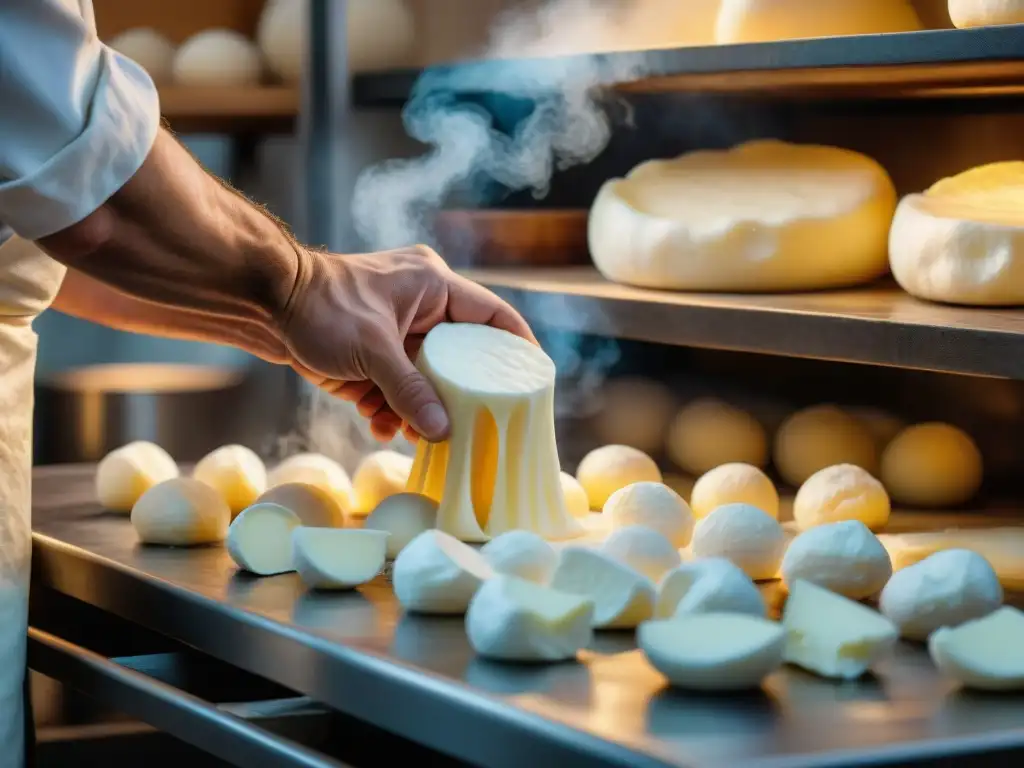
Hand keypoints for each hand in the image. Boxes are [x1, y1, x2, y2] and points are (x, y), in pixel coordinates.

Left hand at [280, 245, 535, 442]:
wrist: (263, 304)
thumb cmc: (320, 309)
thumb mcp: (371, 352)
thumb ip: (410, 391)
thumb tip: (444, 432)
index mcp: (434, 286)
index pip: (493, 317)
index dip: (518, 348)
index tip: (534, 382)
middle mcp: (423, 306)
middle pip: (461, 357)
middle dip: (457, 394)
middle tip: (469, 425)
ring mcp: (399, 330)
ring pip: (428, 377)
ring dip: (418, 406)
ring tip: (410, 433)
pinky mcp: (376, 352)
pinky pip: (398, 385)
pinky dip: (391, 407)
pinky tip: (380, 425)